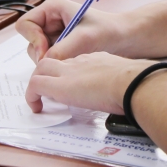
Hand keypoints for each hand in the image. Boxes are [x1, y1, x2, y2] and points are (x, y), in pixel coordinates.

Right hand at [15, 0, 130, 62]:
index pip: (26, 24)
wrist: (125, 38)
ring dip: (51, 60)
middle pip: (30, 42)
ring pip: (38, 53)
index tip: (47, 51)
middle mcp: (50, 21)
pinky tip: (73, 64)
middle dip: (42, 53)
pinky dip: (57, 65)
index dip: (33, 39)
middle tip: (61, 60)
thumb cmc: (108, 30)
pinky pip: (49, 60)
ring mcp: (55, 35)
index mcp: (52, 9)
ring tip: (72, 60)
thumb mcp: (84, 39)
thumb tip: (43, 64)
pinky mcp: (61, 47)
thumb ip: (61, 50)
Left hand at [25, 52, 154, 112]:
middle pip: (53, 60)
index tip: (73, 86)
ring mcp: (68, 72)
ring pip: (41, 69)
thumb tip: (124, 96)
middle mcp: (79, 62)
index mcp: (96, 59)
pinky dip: (31, 96)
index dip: (68, 72)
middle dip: (46, 73)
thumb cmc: (135, 82)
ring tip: (38, 100)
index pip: (75, 62)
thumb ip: (120, 82)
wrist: (131, 81)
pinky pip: (35, 86)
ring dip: (37, 83)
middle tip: (47, 90)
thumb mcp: (127, 77)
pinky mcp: (60, 86)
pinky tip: (36, 108)